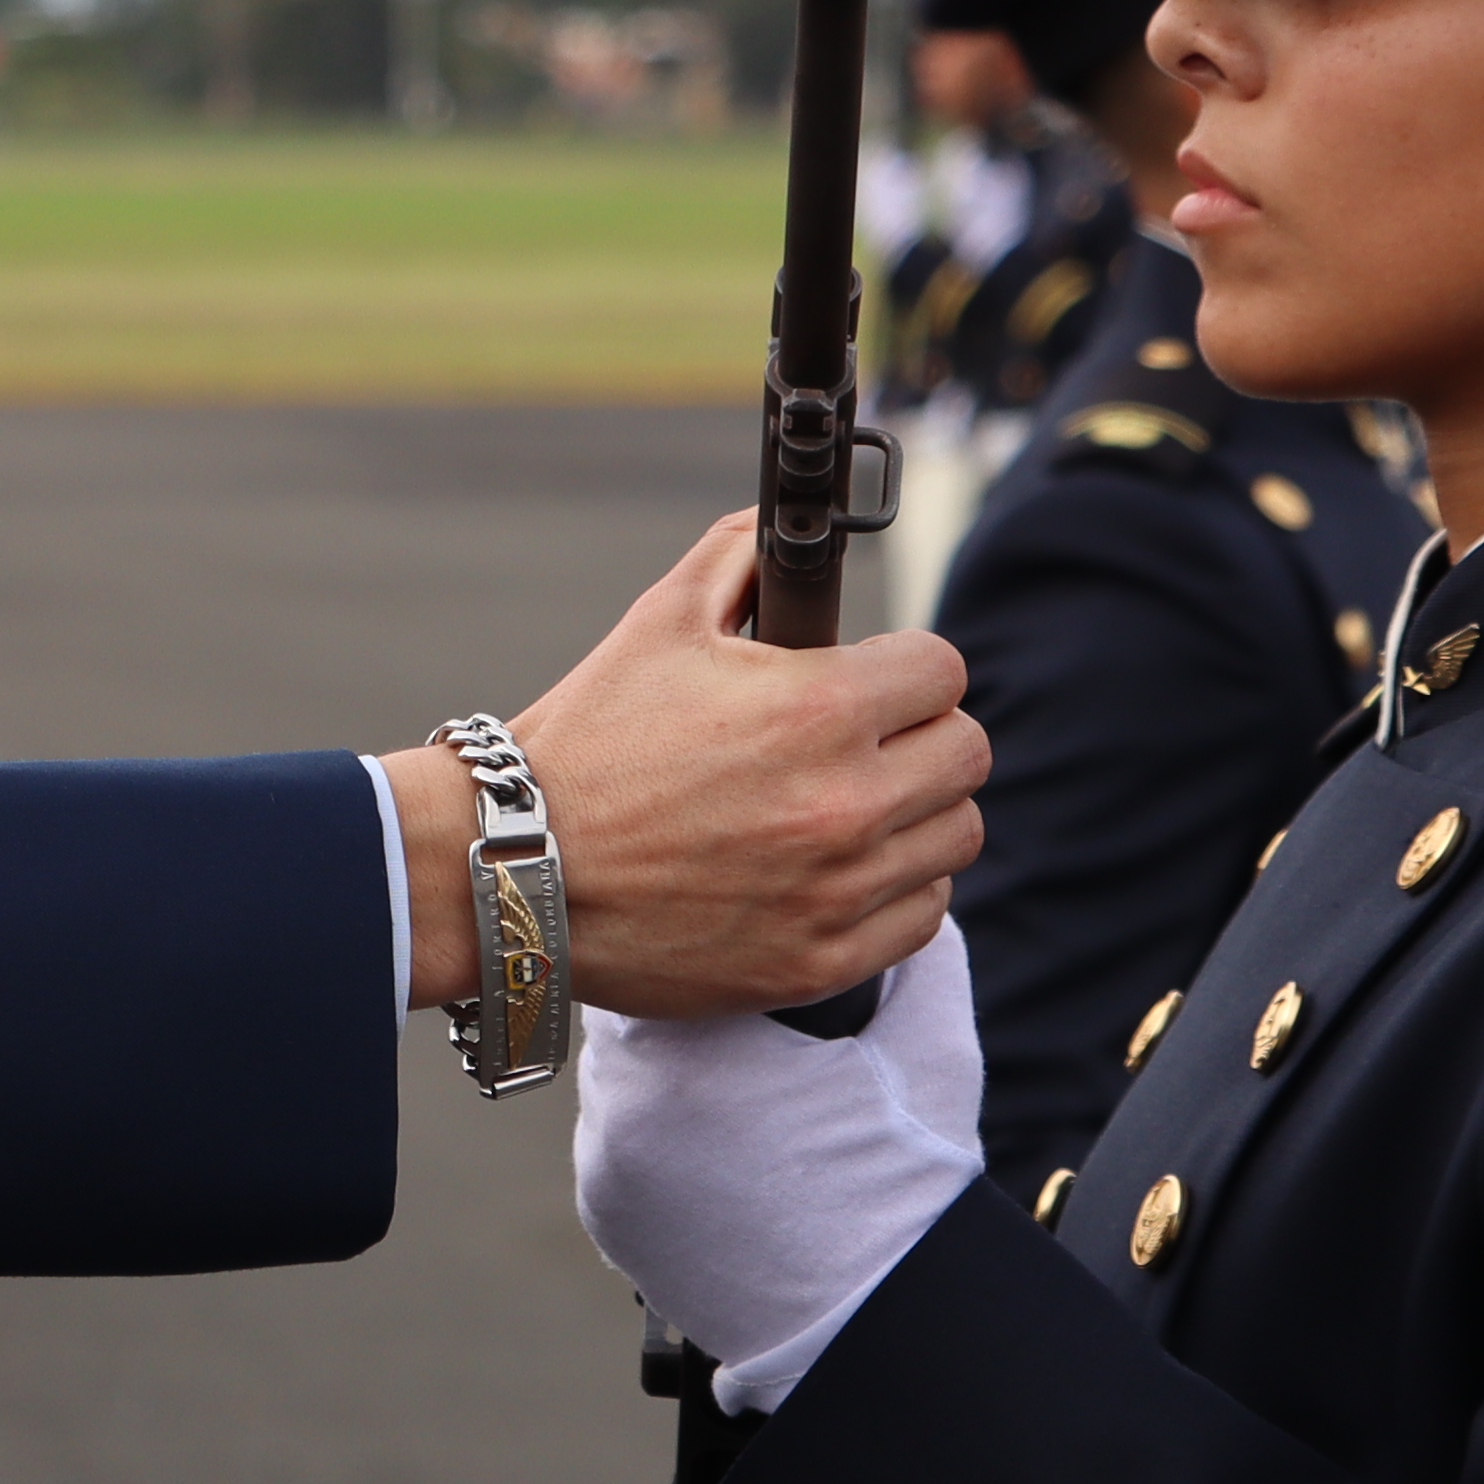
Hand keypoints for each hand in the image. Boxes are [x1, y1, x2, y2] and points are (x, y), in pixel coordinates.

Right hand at [388, 519, 983, 1018]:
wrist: (516, 869)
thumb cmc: (586, 743)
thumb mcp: (658, 621)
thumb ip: (740, 555)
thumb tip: (786, 522)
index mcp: (820, 707)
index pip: (943, 669)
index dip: (906, 665)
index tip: (875, 678)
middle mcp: (846, 801)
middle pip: (966, 752)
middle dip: (921, 734)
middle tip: (869, 740)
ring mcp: (838, 889)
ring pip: (954, 835)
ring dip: (918, 813)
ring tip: (858, 805)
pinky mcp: (821, 961)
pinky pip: (923, 914)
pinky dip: (897, 890)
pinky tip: (845, 869)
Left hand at [577, 914, 987, 1409]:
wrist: (872, 1316)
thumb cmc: (902, 1180)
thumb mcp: (927, 1046)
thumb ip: (918, 953)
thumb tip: (908, 902)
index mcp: (697, 1043)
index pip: (671, 951)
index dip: (710, 946)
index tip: (742, 954)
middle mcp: (626, 1096)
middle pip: (637, 1012)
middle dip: (682, 1008)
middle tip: (741, 1032)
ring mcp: (606, 1160)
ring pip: (621, 1075)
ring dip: (663, 1071)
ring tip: (735, 1099)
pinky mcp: (605, 1210)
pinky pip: (618, 1141)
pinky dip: (655, 1137)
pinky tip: (716, 1150)